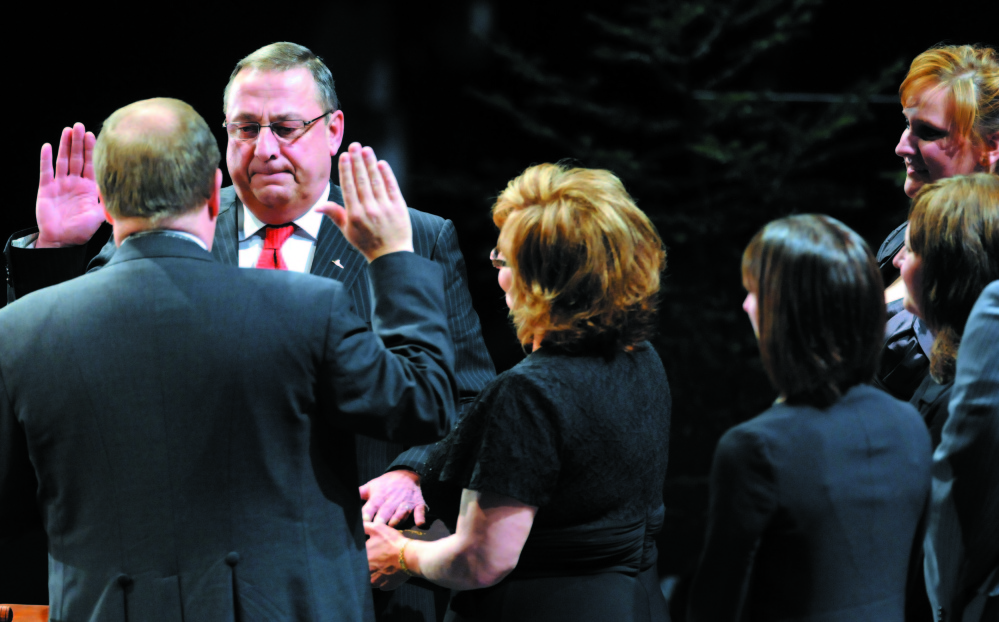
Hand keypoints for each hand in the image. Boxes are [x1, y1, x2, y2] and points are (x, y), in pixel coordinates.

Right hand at [35, 123, 105, 247]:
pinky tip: (47, 146)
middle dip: (78, 142)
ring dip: (64, 145)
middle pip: (77, 158)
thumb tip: (127, 191)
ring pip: (62, 161)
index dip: (91, 150)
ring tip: (67, 130)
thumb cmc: (83, 229)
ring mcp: (60, 184)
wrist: (64, 241)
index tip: (94, 134)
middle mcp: (75, 183)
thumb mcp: (100, 214)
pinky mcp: (46, 189)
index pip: (91, 164)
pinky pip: (46, 171)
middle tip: (80, 125)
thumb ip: (109, 201)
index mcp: (88, 187)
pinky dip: (46, 159)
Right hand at [316, 142, 412, 261]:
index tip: (344, 156)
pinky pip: (392, 187)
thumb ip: (334, 215)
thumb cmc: (367, 243)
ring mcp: (385, 208)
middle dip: (357, 161)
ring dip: (370, 163)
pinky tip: (381, 164)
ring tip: (366, 149)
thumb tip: (317, 206)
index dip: (346, 170)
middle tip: (354, 146)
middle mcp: (369, 210)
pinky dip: (386, 175)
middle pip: (362, 181)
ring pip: (376, 181)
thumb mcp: (347, 231)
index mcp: (354, 215)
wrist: (391, 255)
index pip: (349, 187)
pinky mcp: (398, 207)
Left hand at [359, 470, 427, 526]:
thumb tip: (345, 499)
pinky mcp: (418, 504)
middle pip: (385, 512)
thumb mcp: (371, 486)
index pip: (371, 507)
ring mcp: (406, 502)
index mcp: (379, 496)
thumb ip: (359, 493)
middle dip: (381, 520)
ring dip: (397, 519)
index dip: (366, 516)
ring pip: (401, 513)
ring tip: (393, 526)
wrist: (407, 474)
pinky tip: (419, 523)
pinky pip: (420, 510)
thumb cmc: (386, 484)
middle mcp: (392, 500)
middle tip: (376, 529)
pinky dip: (420, 516)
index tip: (362, 524)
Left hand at [364, 521, 412, 590]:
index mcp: (363, 559)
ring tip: (382, 567)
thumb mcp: (378, 528)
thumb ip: (364, 527)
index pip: (356, 560)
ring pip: (371, 579)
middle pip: (363, 571)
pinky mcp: (386, 586)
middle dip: (367, 566)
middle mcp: (367, 573)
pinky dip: (384, 580)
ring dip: (374, 574)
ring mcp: (377, 581)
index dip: (361, 557)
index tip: (368, 553)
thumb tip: (357, 525)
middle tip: (376, 560)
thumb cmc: (393, 542)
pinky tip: (389, 573)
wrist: (410, 556)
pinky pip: (382, 585)